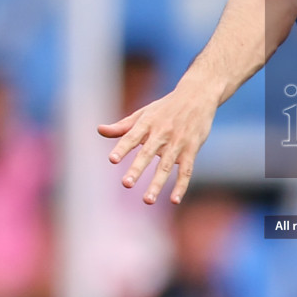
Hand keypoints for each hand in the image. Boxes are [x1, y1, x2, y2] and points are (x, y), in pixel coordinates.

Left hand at [98, 84, 218, 203]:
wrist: (197, 96)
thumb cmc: (166, 107)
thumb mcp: (144, 113)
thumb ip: (122, 126)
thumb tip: (99, 130)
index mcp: (147, 123)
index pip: (132, 136)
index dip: (122, 148)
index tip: (112, 160)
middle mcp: (162, 133)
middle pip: (148, 153)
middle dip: (137, 168)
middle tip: (126, 184)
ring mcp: (178, 142)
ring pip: (167, 166)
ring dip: (157, 183)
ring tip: (147, 200)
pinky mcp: (192, 149)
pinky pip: (186, 170)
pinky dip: (181, 186)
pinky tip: (174, 200)